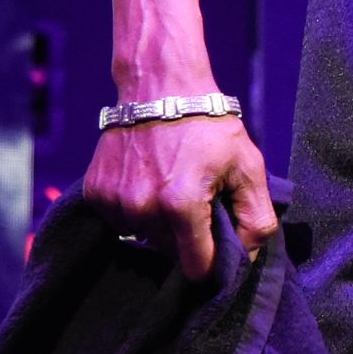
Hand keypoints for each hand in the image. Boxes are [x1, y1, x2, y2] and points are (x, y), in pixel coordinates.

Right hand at [78, 114, 276, 281]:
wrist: (159, 86)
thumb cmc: (209, 125)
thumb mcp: (247, 165)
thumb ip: (257, 217)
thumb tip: (249, 256)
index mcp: (181, 205)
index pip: (196, 267)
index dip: (213, 261)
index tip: (218, 243)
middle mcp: (142, 208)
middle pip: (170, 253)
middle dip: (187, 237)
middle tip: (197, 201)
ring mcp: (115, 202)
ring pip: (145, 239)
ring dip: (160, 226)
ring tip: (172, 188)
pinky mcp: (96, 194)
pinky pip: (122, 223)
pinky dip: (137, 211)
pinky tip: (149, 182)